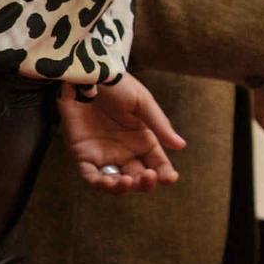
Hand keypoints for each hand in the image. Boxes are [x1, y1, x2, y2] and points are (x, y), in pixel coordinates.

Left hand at [58, 72, 186, 192]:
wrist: (87, 75)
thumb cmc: (117, 85)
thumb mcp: (142, 102)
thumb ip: (159, 125)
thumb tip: (181, 146)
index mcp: (143, 139)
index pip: (157, 163)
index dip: (164, 173)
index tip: (170, 178)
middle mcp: (125, 151)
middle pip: (138, 176)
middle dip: (144, 183)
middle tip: (148, 177)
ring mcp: (103, 154)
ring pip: (115, 181)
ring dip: (123, 187)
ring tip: (127, 181)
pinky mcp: (82, 155)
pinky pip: (91, 176)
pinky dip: (100, 183)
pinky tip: (110, 182)